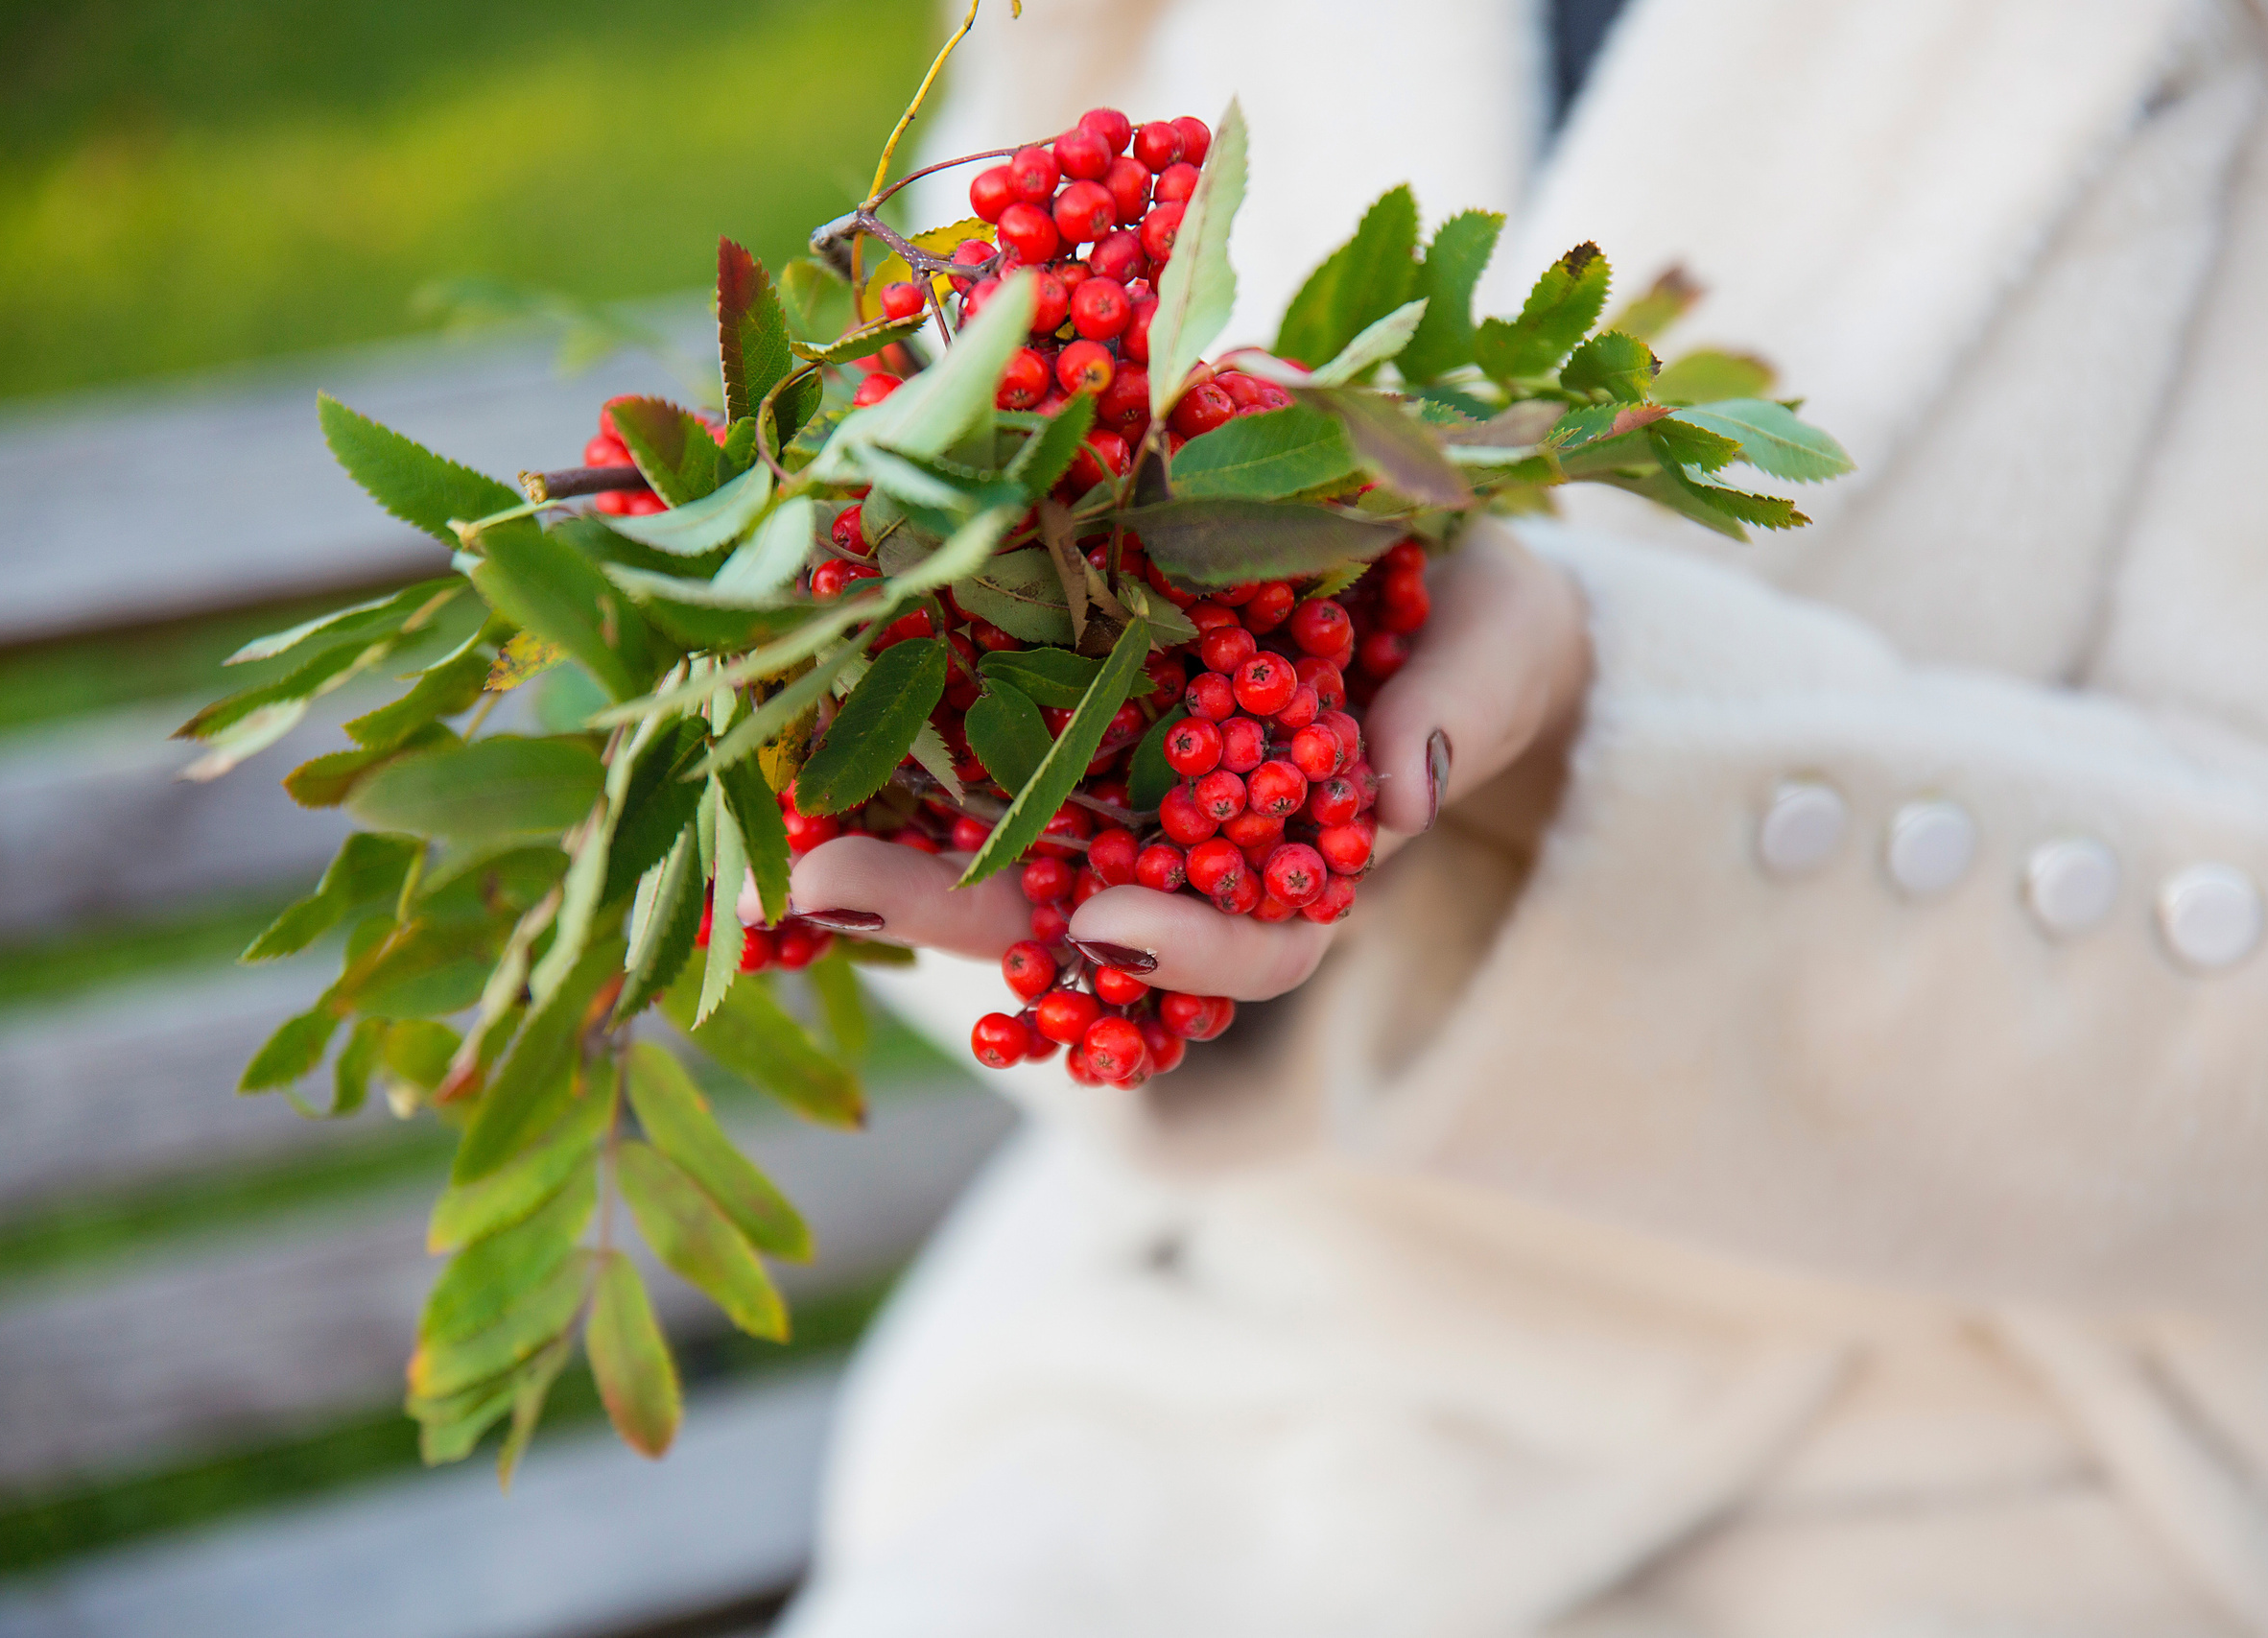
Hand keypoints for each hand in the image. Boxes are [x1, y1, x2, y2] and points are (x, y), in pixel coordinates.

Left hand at [782, 519, 1590, 999]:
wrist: (1445, 556)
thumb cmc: (1484, 621)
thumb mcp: (1500, 641)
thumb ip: (1459, 708)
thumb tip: (1401, 791)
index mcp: (1303, 852)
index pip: (1249, 935)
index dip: (1187, 946)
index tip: (1108, 927)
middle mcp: (1190, 841)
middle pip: (1075, 905)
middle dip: (953, 907)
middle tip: (829, 888)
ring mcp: (1121, 778)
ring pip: (998, 832)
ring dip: (882, 839)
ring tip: (766, 829)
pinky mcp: (1063, 693)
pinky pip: (968, 731)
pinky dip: (881, 741)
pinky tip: (782, 732)